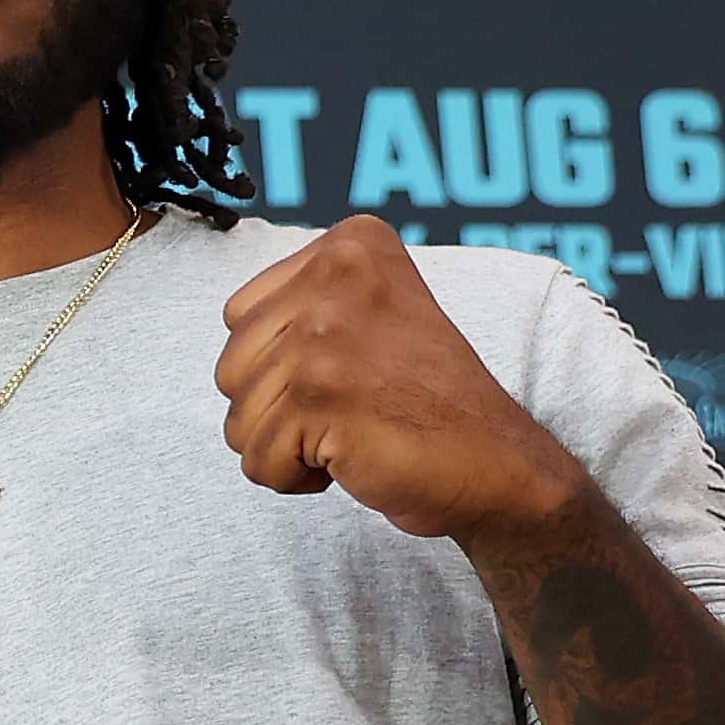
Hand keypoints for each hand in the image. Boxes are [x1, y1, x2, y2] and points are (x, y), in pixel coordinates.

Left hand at [211, 213, 591, 544]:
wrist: (495, 463)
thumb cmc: (426, 401)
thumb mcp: (371, 314)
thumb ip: (305, 302)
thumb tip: (232, 319)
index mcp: (351, 244)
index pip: (239, 316)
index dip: (278, 365)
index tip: (347, 371)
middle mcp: (338, 275)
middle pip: (230, 368)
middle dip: (275, 410)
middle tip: (348, 409)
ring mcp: (326, 334)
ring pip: (237, 419)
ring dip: (285, 448)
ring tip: (350, 432)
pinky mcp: (319, 396)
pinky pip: (257, 461)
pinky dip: (293, 479)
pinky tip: (350, 459)